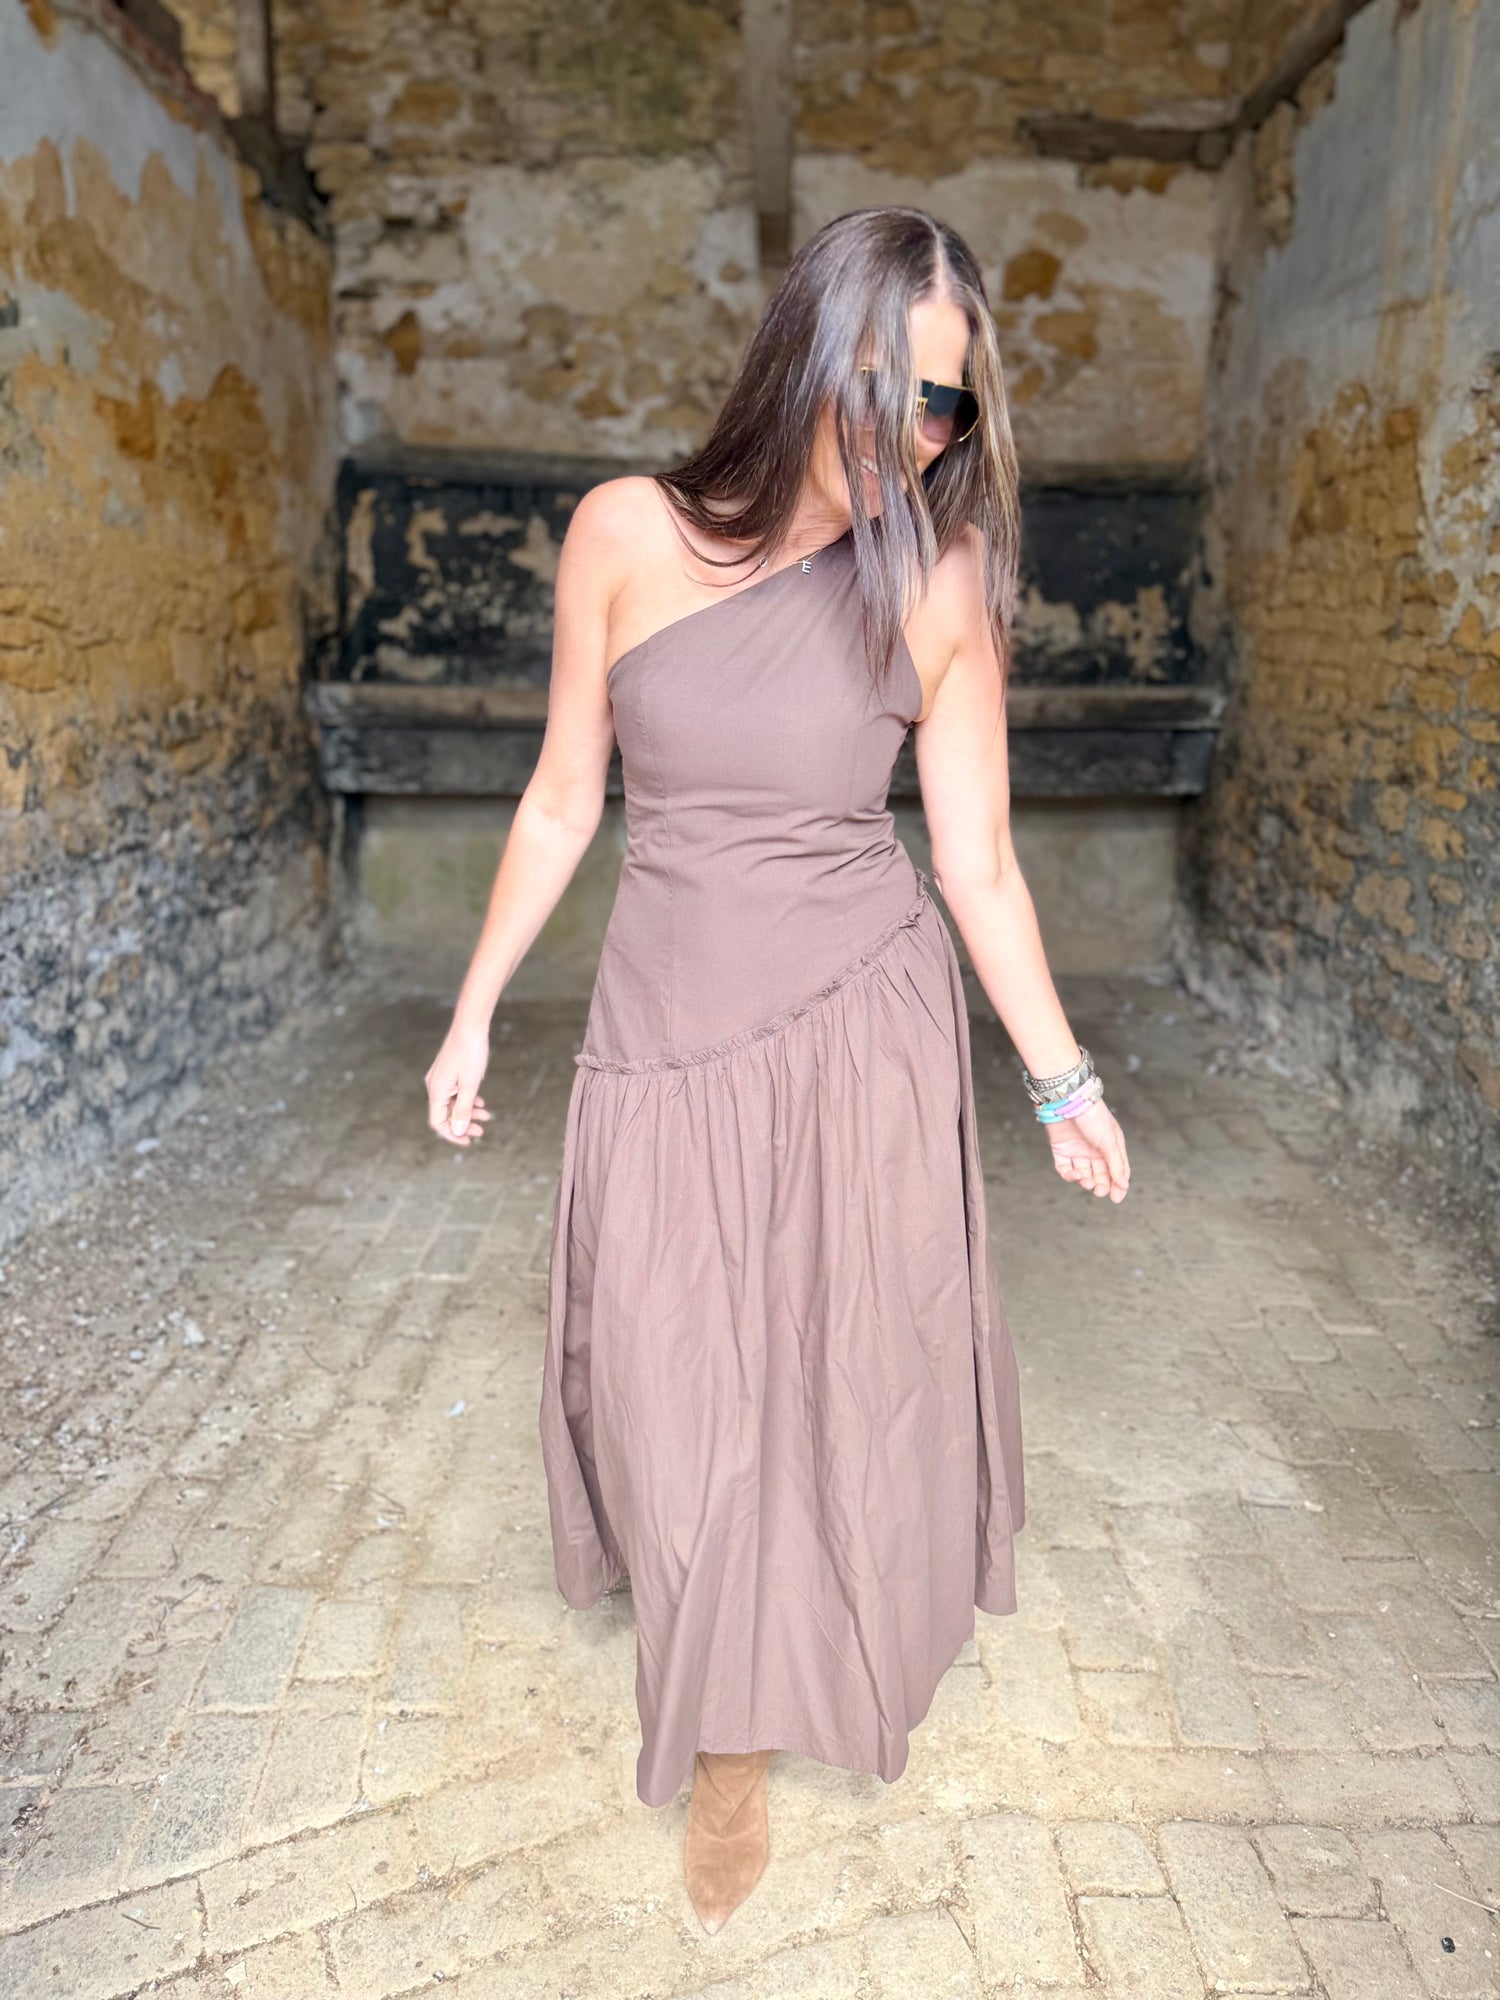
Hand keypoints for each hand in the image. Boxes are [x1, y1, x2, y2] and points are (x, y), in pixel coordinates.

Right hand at [425, 1019, 494, 1147]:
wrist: (470, 1025)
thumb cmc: (471, 1053)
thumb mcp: (470, 1085)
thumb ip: (463, 1109)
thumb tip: (458, 1130)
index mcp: (436, 1090)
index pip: (438, 1122)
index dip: (452, 1134)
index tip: (468, 1141)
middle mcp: (434, 1086)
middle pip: (444, 1114)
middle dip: (463, 1124)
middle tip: (481, 1131)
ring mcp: (440, 1079)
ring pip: (452, 1103)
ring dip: (467, 1112)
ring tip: (486, 1115)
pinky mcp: (448, 1072)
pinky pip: (454, 1093)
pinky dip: (466, 1100)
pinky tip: (480, 1101)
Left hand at [1043, 1097, 1129, 1201]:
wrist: (1068, 1100)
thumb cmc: (1093, 1116)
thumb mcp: (1109, 1141)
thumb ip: (1116, 1164)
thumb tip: (1124, 1184)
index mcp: (1111, 1147)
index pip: (1117, 1171)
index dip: (1118, 1185)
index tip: (1116, 1198)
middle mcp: (1094, 1151)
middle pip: (1100, 1175)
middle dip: (1101, 1185)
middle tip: (1100, 1191)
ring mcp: (1078, 1151)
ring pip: (1084, 1174)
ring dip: (1086, 1181)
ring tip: (1087, 1181)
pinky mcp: (1061, 1151)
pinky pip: (1066, 1170)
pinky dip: (1071, 1176)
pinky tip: (1076, 1174)